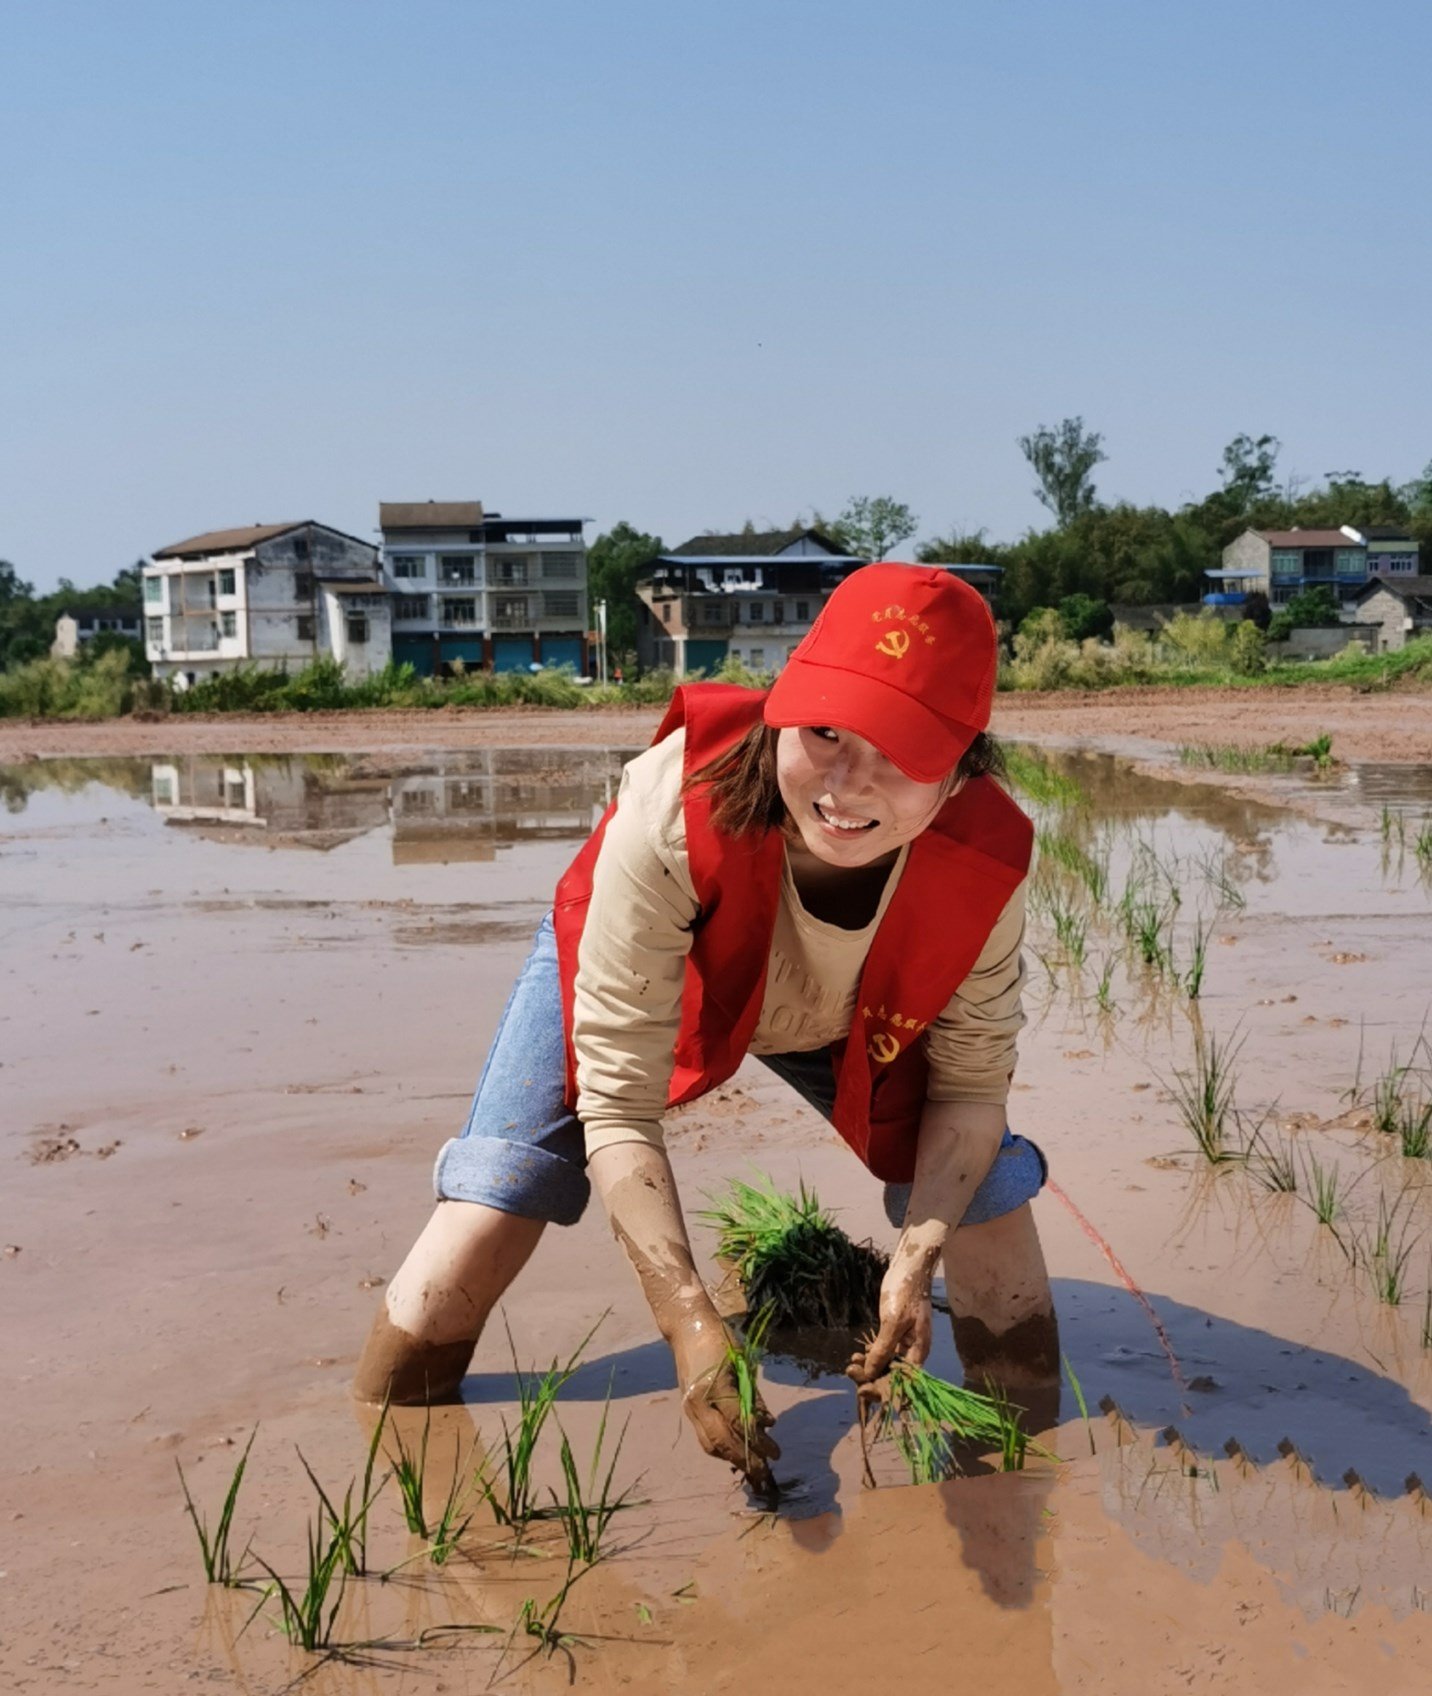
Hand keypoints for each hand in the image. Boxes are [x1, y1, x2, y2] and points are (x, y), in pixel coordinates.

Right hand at [668, 1306, 779, 1494]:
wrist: (687, 1326)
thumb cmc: (720, 1339)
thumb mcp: (742, 1364)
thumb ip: (753, 1396)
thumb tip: (768, 1424)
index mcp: (715, 1387)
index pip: (740, 1424)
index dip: (759, 1442)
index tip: (776, 1454)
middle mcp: (698, 1402)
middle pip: (722, 1442)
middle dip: (745, 1460)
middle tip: (765, 1473)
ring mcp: (690, 1406)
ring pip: (710, 1444)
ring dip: (731, 1457)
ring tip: (752, 1465)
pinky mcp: (687, 1407)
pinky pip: (704, 1435)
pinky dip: (721, 1446)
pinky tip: (736, 1450)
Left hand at [847, 1252, 935, 1384]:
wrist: (908, 1268)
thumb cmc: (905, 1292)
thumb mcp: (893, 1322)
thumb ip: (883, 1349)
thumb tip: (870, 1373)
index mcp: (919, 1351)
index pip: (904, 1384)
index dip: (884, 1391)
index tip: (864, 1390)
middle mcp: (913, 1352)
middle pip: (894, 1376)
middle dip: (872, 1378)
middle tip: (850, 1372)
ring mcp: (905, 1343)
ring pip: (886, 1365)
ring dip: (868, 1368)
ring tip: (851, 1364)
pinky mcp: (896, 1335)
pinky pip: (883, 1353)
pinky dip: (870, 1356)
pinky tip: (857, 1356)